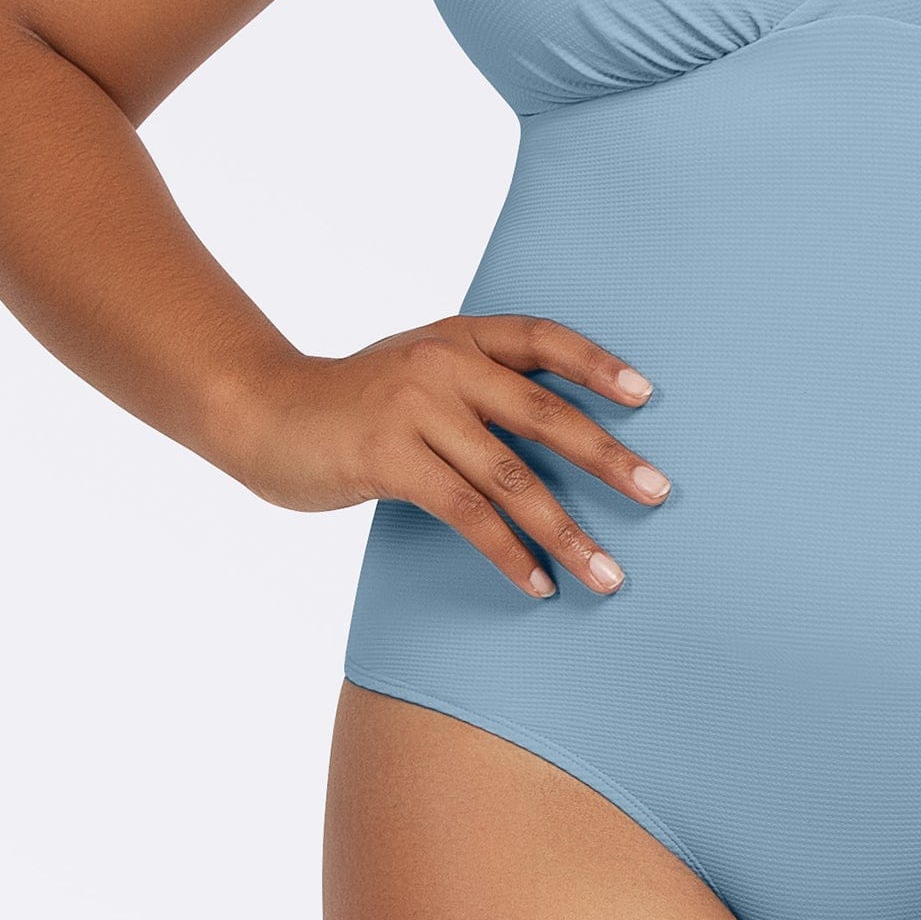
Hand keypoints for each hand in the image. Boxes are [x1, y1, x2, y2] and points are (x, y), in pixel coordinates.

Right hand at [220, 315, 669, 597]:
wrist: (261, 412)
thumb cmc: (355, 403)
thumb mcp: (420, 372)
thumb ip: (479, 386)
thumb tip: (562, 432)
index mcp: (460, 336)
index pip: (544, 338)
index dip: (597, 364)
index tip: (646, 396)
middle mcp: (444, 363)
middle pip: (545, 412)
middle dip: (607, 457)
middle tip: (658, 492)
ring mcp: (416, 409)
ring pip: (511, 477)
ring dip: (566, 531)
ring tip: (608, 573)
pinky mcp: (389, 459)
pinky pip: (467, 512)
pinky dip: (507, 553)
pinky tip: (537, 583)